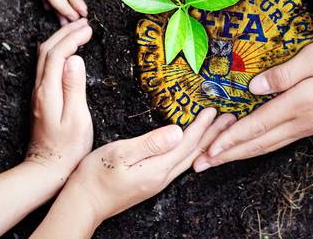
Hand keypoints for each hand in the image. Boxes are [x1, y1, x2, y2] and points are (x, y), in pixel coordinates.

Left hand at [26, 19, 93, 179]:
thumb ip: (74, 87)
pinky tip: (67, 53)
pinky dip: (57, 52)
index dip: (73, 38)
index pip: (58, 53)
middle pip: (47, 50)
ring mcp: (38, 94)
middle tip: (84, 23)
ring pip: (44, 57)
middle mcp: (40, 89)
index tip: (89, 29)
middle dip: (65, 33)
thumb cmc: (67, 149)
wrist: (46, 169)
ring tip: (77, 31)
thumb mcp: (77, 118)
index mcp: (48, 91)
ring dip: (59, 40)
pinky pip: (46, 66)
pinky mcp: (41, 99)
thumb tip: (75, 58)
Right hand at [60, 108, 234, 223]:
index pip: (186, 143)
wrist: (83, 203)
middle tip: (230, 119)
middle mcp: (161, 177)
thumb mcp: (120, 154)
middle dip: (212, 134)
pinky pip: (178, 164)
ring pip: (188, 159)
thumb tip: (177, 132)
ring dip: (204, 142)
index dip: (201, 126)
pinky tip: (191, 148)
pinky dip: (191, 151)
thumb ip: (150, 143)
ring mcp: (156, 181)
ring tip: (217, 130)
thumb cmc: (95, 177)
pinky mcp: (150, 182)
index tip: (213, 110)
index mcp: (157, 168)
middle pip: (194, 152)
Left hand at [193, 37, 312, 170]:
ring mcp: (305, 127)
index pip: (257, 125)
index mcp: (297, 104)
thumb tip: (254, 87)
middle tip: (200, 164)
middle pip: (256, 144)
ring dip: (238, 154)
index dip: (230, 138)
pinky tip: (245, 148)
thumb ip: (284, 72)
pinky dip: (255, 147)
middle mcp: (299, 122)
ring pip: (265, 146)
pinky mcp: (309, 126)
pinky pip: (275, 142)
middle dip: (226, 154)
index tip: (209, 149)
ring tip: (215, 160)